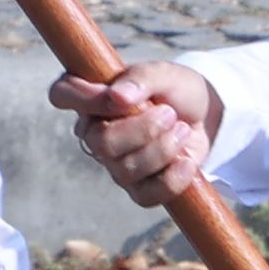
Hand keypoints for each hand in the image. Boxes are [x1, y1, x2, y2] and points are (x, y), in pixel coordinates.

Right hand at [46, 61, 220, 205]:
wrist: (207, 117)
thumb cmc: (177, 91)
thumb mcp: (165, 74)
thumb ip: (141, 78)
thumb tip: (118, 96)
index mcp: (92, 97)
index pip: (62, 94)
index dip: (87, 99)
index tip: (121, 99)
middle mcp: (95, 133)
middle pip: (101, 142)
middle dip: (143, 129)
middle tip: (170, 113)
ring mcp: (115, 163)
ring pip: (125, 169)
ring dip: (163, 148)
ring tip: (182, 130)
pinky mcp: (139, 188)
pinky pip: (146, 195)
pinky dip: (172, 179)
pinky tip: (186, 161)